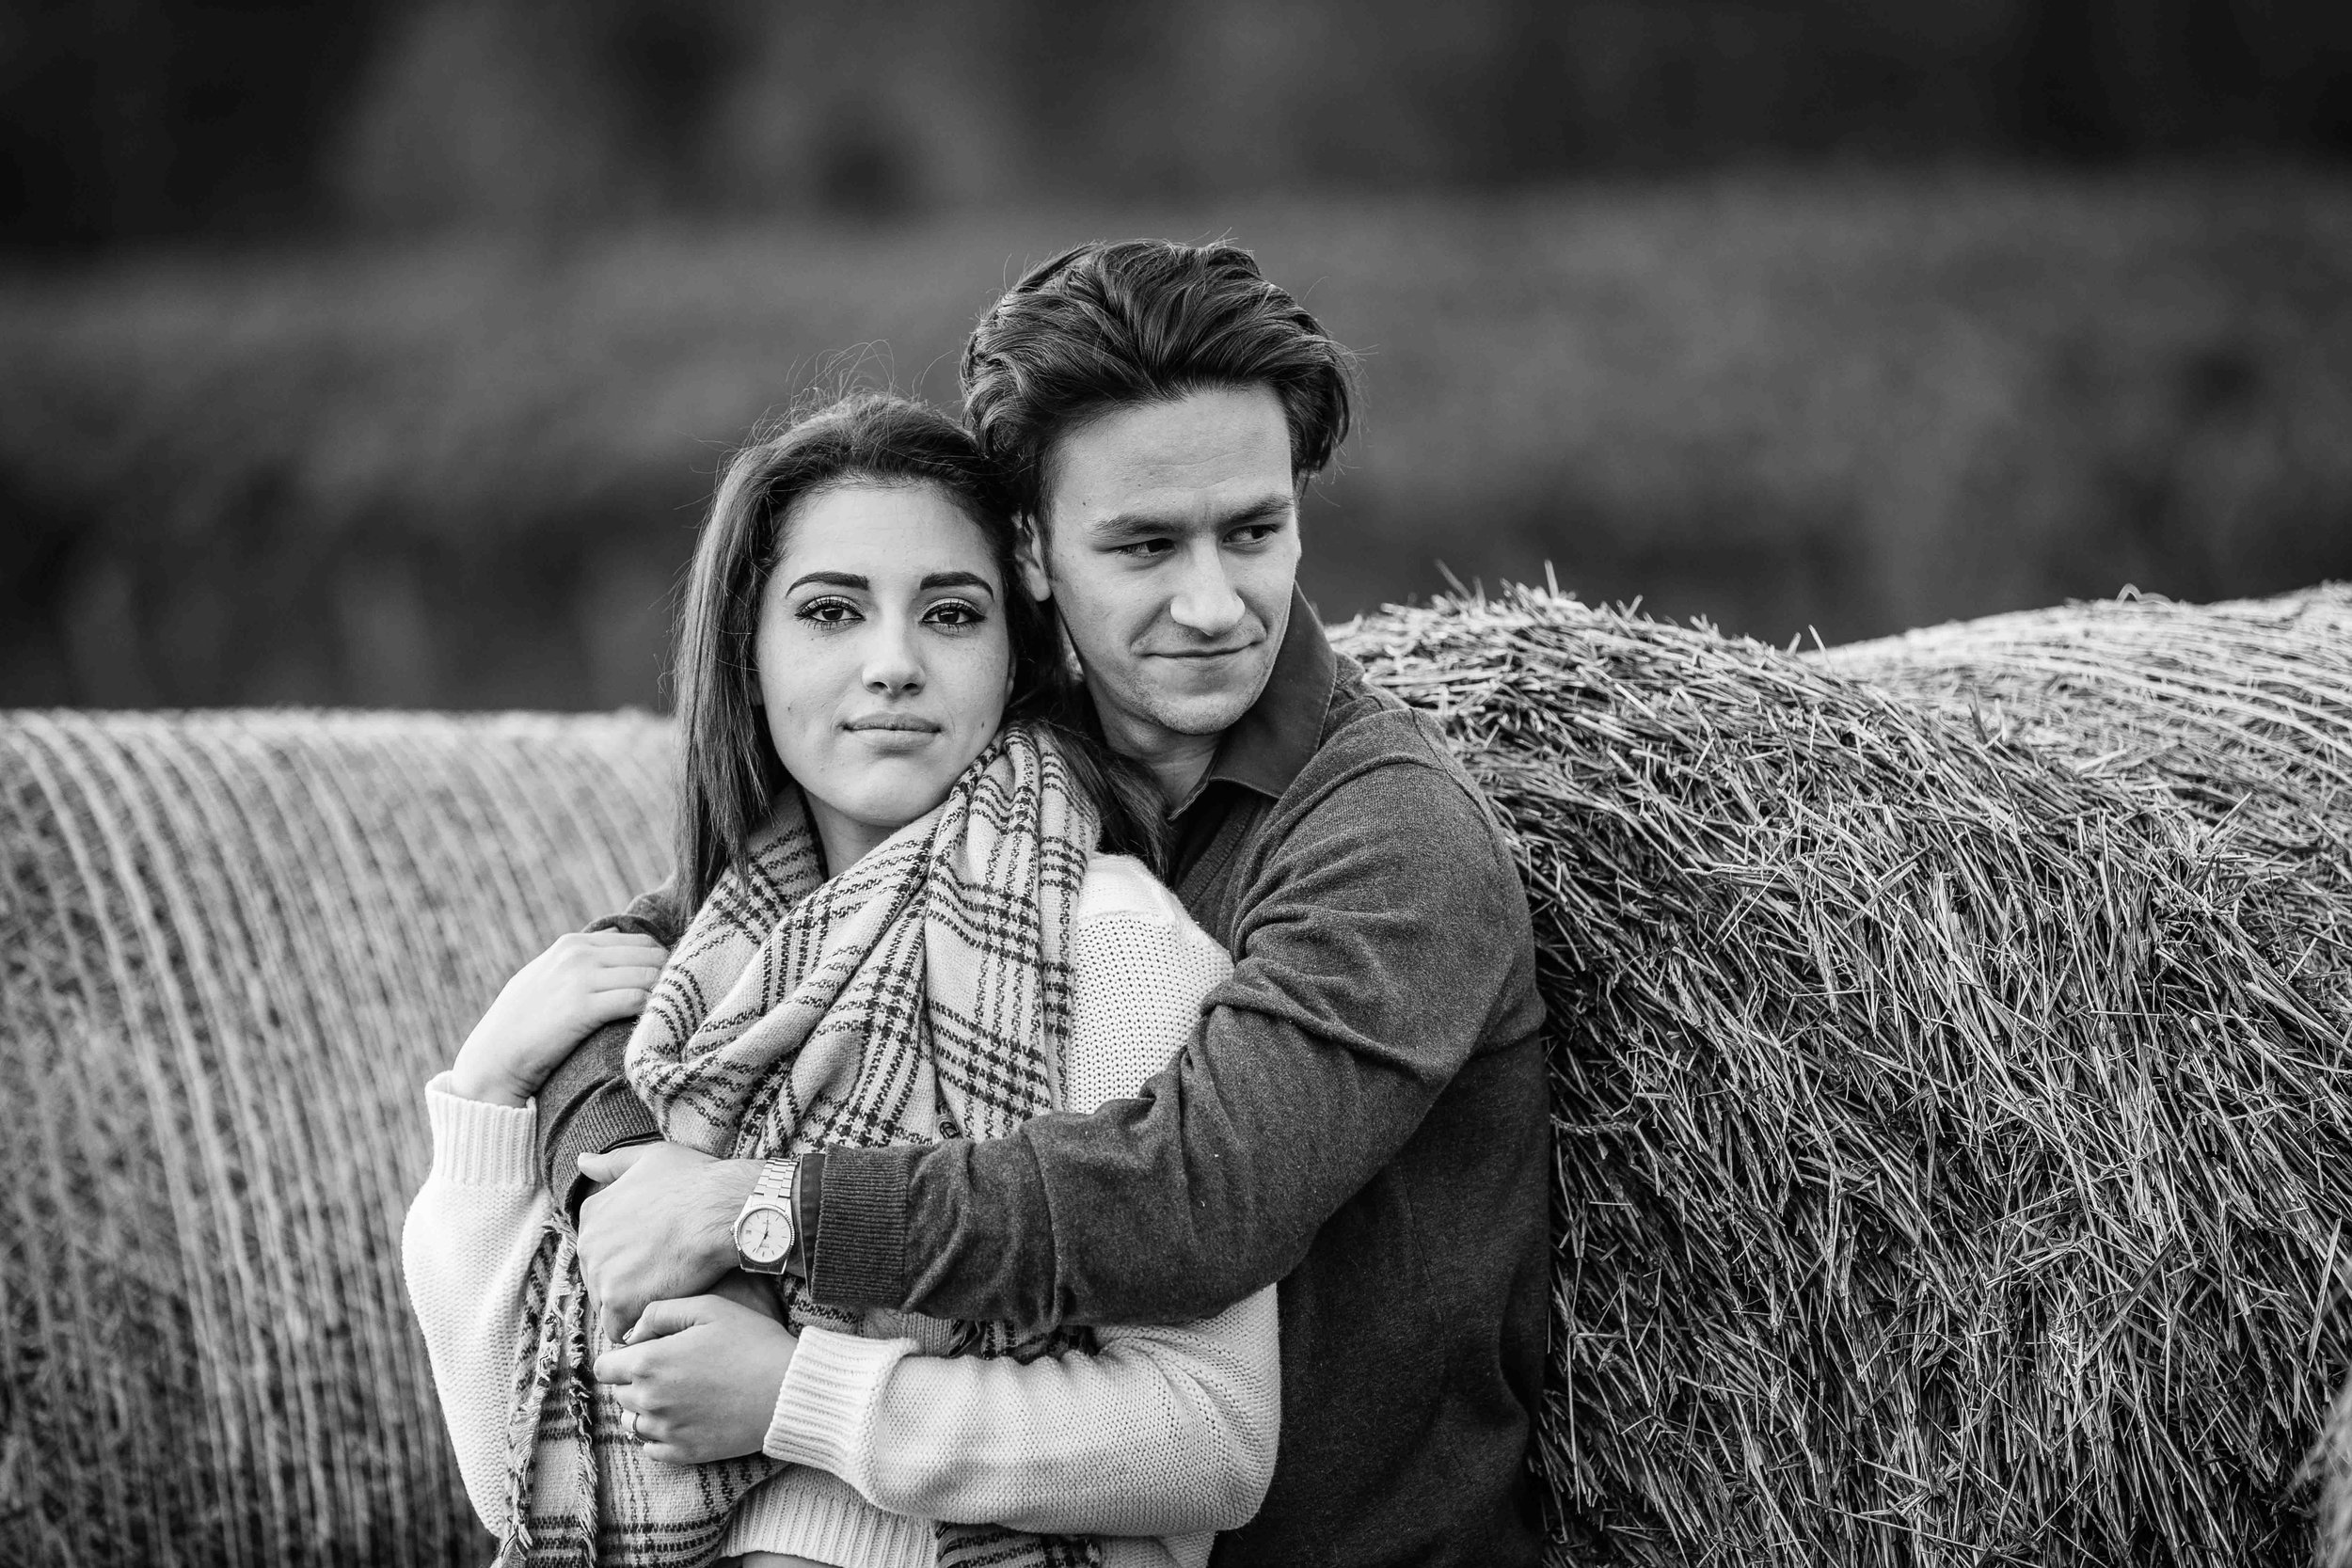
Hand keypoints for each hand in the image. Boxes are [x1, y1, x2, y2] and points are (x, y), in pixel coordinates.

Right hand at [450, 931, 667, 1105]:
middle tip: (680, 1002)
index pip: (640, 941)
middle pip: (651, 954)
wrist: (493, 1058)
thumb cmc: (525, 1023)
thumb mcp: (549, 976)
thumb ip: (582, 957)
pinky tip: (655, 1025)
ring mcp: (579, 978)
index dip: (661, 964)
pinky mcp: (581, 1008)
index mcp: (573, 943)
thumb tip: (617, 941)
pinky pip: (636, 999)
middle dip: (670, 976)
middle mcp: (577, 954)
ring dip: (664, 995)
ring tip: (672, 1015)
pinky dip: (651, 1010)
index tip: (671, 987)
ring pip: (649, 974)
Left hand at [576, 1143, 761, 1340]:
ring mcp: (601, 1274)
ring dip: (635, 1308)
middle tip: (667, 1281)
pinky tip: (666, 1319)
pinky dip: (640, 1328)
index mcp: (593, 1213)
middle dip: (629, 1284)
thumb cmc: (696, 1180)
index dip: (630, 1256)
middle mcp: (588, 1244)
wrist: (720, 1210)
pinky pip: (622, 1329)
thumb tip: (582, 1161)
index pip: (601, 1248)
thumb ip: (613, 1163)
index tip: (657, 1257)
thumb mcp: (651, 1157)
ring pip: (610, 1305)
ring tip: (669, 1301)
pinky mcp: (619, 1302)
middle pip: (602, 1278)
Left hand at [595, 1294, 796, 1464]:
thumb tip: (634, 1334)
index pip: (603, 1367)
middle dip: (635, 1380)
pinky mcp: (684, 1452)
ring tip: (680, 1393)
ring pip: (632, 1421)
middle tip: (672, 1368)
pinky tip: (685, 1416)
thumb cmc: (752, 1342)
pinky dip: (660, 1434)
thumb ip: (661, 1312)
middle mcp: (649, 1400)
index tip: (646, 1351)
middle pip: (618, 1393)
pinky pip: (651, 1448)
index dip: (621, 1357)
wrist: (788, 1390)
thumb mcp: (709, 1308)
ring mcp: (665, 1431)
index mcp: (649, 1363)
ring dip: (646, 1407)